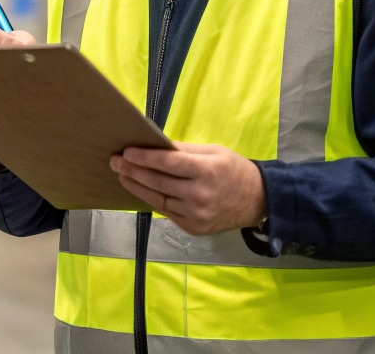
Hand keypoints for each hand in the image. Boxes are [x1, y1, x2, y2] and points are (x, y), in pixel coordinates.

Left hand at [110, 142, 265, 235]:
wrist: (259, 200)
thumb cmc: (235, 169)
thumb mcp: (213, 152)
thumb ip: (185, 151)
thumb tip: (157, 146)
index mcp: (206, 171)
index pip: (168, 164)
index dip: (145, 158)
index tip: (127, 151)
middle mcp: (199, 195)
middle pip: (159, 182)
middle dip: (134, 170)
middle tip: (115, 161)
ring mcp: (195, 215)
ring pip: (159, 199)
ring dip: (137, 186)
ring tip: (122, 175)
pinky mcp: (193, 228)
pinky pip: (167, 212)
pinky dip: (152, 200)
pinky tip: (140, 190)